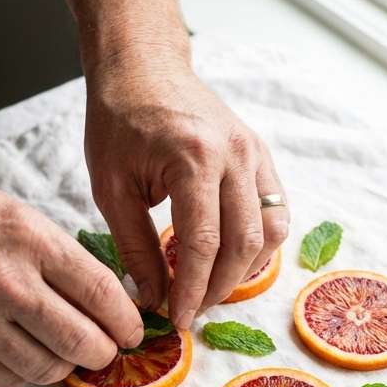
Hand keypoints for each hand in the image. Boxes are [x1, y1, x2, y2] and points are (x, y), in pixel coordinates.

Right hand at [0, 164, 143, 386]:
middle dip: (104, 353)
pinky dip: (24, 374)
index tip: (134, 331)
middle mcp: (6, 283)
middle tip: (105, 350)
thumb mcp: (19, 215)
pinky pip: (7, 381)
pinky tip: (22, 353)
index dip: (127, 321)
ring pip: (47, 368)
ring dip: (64, 366)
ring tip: (61, 350)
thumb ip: (63, 258)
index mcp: (31, 241)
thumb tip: (110, 303)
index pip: (101, 293)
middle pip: (81, 341)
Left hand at [84, 49, 288, 326]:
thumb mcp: (111, 188)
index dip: (191, 290)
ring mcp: (254, 153)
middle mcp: (234, 155)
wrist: (143, 68)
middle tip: (191, 310)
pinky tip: (230, 258)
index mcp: (193, 159)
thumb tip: (154, 300)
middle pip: (243, 243)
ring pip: (270, 231)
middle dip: (218, 287)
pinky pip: (276, 210)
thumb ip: (135, 248)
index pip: (203, 244)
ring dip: (244, 270)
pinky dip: (258, 242)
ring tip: (210, 287)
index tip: (176, 319)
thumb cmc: (119, 123)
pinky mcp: (261, 154)